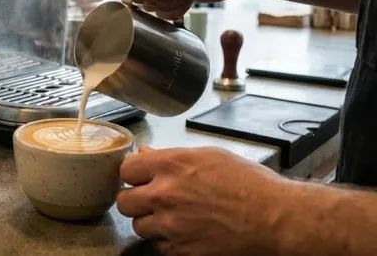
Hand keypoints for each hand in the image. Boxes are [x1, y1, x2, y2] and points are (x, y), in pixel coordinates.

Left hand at [116, 146, 293, 255]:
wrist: (277, 218)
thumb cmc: (250, 184)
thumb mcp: (210, 156)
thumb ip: (172, 156)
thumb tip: (146, 155)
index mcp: (171, 165)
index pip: (126, 169)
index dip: (133, 174)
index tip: (140, 178)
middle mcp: (165, 194)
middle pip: (124, 201)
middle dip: (136, 200)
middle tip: (151, 200)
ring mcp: (172, 225)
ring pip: (139, 226)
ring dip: (151, 222)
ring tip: (174, 217)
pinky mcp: (182, 250)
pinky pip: (159, 246)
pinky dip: (168, 241)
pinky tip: (186, 231)